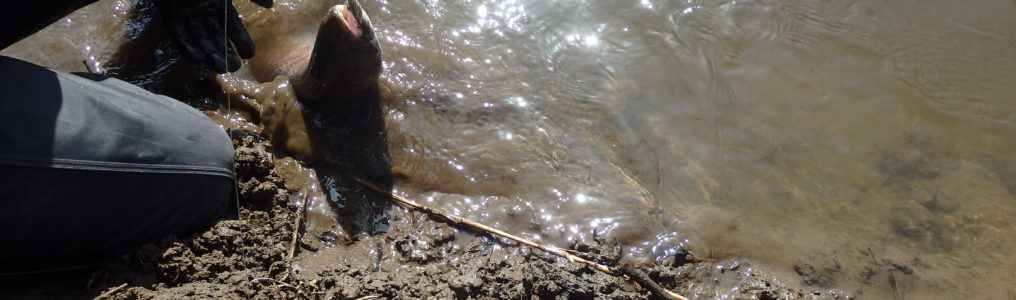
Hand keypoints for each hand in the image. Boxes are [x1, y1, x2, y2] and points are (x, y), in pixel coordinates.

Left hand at [155, 0, 272, 72]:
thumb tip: (271, 5)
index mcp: (220, 4)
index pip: (234, 27)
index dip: (242, 41)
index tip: (249, 55)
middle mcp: (205, 11)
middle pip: (216, 37)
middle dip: (225, 53)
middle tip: (233, 67)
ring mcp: (187, 14)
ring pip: (199, 38)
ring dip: (208, 54)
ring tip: (219, 67)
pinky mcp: (170, 15)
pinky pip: (178, 35)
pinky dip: (187, 47)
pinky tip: (198, 58)